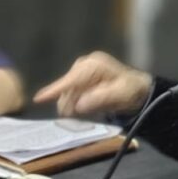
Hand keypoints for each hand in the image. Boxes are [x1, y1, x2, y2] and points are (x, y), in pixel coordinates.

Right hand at [33, 51, 151, 116]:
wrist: (138, 88)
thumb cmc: (132, 90)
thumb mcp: (120, 95)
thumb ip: (100, 98)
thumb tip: (79, 104)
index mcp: (94, 65)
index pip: (71, 79)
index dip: (55, 90)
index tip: (39, 99)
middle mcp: (85, 64)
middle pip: (67, 88)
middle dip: (71, 103)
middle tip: (82, 114)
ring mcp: (81, 70)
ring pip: (68, 92)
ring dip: (75, 104)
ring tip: (91, 109)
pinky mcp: (80, 78)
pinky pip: (72, 93)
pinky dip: (77, 102)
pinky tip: (87, 106)